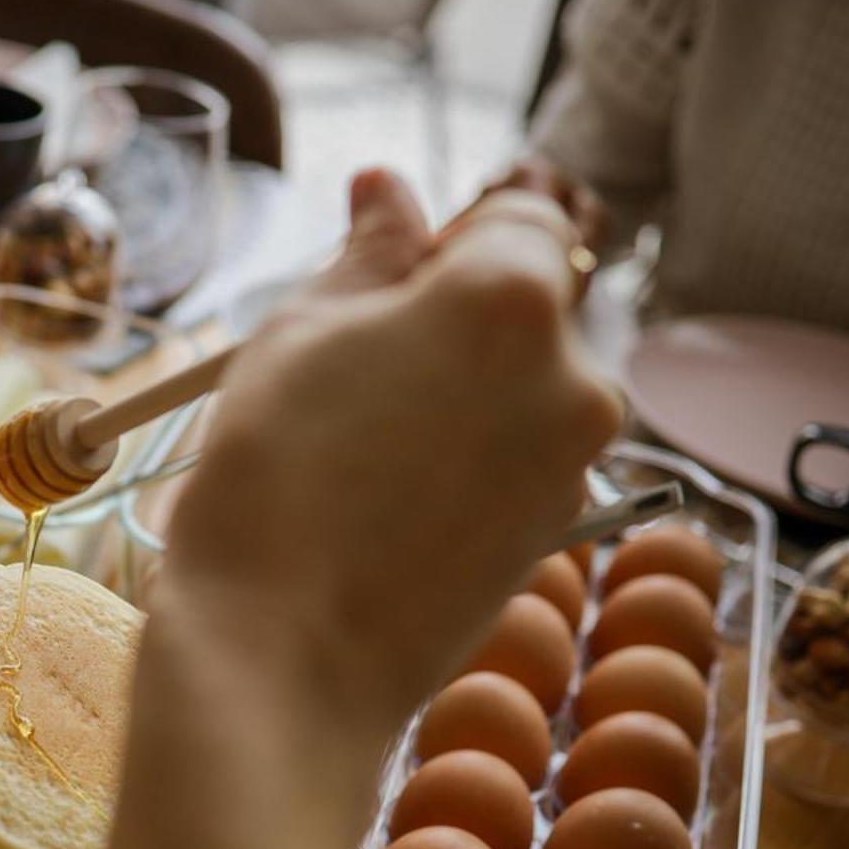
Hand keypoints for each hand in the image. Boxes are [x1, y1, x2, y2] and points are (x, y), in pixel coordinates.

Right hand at [155, 169, 622, 728]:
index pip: (523, 216)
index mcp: (512, 299)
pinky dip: (472, 463)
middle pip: (531, 310)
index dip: (454, 239)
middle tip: (356, 376)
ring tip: (365, 451)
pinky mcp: (560, 534)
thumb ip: (369, 254)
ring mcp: (575, 465)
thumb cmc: (272, 482)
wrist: (284, 660)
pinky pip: (521, 462)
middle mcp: (575, 375)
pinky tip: (390, 504)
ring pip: (528, 390)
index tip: (390, 280)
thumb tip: (388, 187)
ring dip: (467, 397)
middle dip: (460, 324)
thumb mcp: (299, 334)